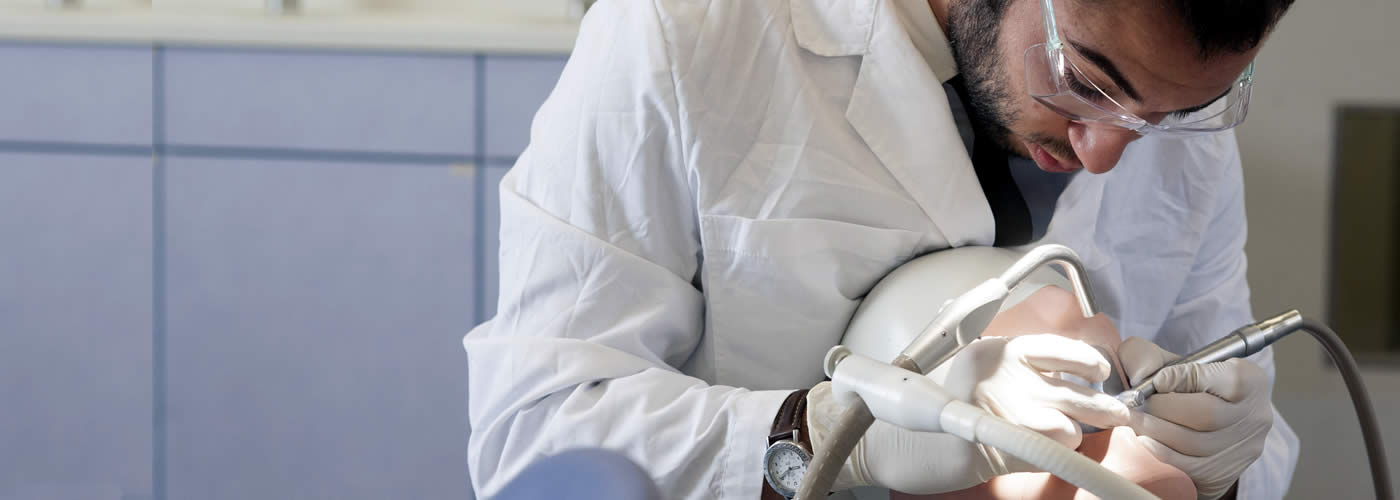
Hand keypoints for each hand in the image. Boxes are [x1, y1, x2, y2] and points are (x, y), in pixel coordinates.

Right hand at [806, 334, 1129, 494]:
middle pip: (1077, 388)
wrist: (891, 443)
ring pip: (1072, 420)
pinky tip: (1046, 451)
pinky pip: (1052, 448)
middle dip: (1104, 404)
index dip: (1089, 360)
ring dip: (1079, 430)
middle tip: (1114, 412)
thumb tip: (1073, 380)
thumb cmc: (935, 415)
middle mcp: (1001, 375)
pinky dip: (1058, 453)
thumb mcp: (976, 381)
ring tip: (1072, 433)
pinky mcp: (997, 443)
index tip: (1100, 372)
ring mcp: (999, 409)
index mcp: (994, 352)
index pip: (1059, 348)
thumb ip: (1015, 376)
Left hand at [1118, 337, 1272, 499]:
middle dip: (1163, 408)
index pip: (1225, 379)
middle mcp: (1255, 415)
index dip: (1184, 378)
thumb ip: (1148, 356)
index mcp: (1250, 380)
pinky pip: (1190, 467)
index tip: (1157, 380)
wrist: (1204, 418)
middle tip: (1136, 404)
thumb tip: (1141, 375)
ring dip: (1155, 431)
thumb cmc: (1185, 384)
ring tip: (1133, 420)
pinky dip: (1162, 452)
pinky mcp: (1226, 473)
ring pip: (1196, 443)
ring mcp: (1243, 448)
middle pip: (1207, 414)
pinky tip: (1144, 440)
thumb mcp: (1171, 360)